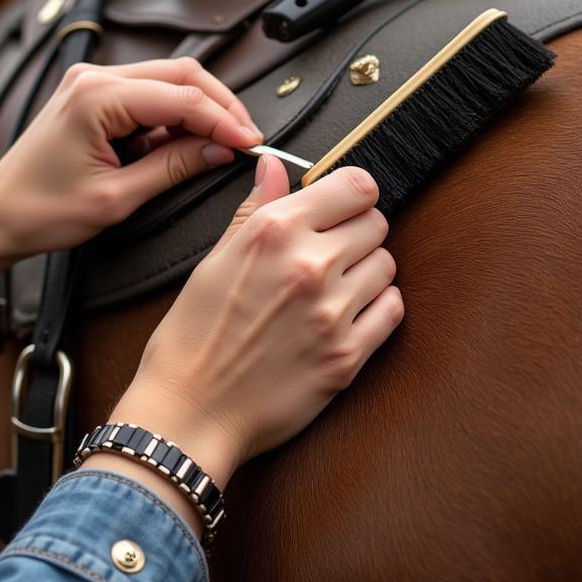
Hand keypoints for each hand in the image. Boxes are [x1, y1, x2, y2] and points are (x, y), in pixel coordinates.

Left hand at [0, 57, 261, 261]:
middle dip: (218, 107)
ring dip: (197, 112)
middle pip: (180, 75)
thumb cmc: (41, 210)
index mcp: (96, 97)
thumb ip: (173, 168)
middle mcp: (94, 78)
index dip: (223, 120)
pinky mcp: (92, 97)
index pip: (181, 97)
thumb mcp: (116, 197)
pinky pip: (147, 97)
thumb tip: (219, 150)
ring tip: (219, 147)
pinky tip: (185, 146)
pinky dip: (172, 119)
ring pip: (167, 82)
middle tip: (245, 140)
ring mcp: (91, 83)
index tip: (251, 144)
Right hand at [108, 157, 403, 491]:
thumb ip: (254, 210)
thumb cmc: (191, 339)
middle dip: (356, 233)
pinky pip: (392, 310)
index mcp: (273, 232)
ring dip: (365, 272)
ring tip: (330, 290)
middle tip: (327, 254)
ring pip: (386, 265)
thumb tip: (273, 168)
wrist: (189, 412)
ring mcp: (332, 312)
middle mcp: (308, 264)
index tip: (340, 207)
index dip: (350, 195)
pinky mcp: (347, 355)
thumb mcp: (213, 262)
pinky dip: (376, 308)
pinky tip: (345, 317)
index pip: (356, 185)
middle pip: (376, 222)